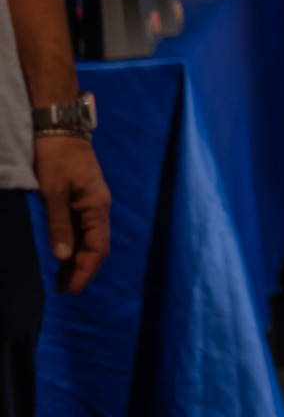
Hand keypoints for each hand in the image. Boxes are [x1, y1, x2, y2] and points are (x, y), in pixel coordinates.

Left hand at [34, 134, 110, 293]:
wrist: (58, 125)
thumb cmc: (55, 156)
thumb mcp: (53, 191)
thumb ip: (59, 225)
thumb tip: (63, 257)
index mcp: (97, 206)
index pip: (97, 248)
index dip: (86, 271)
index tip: (72, 290)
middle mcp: (98, 206)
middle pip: (95, 246)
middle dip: (82, 270)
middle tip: (64, 291)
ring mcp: (90, 201)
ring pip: (88, 238)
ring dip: (76, 259)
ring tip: (62, 280)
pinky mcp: (81, 196)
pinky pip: (81, 227)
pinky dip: (73, 244)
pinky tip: (63, 254)